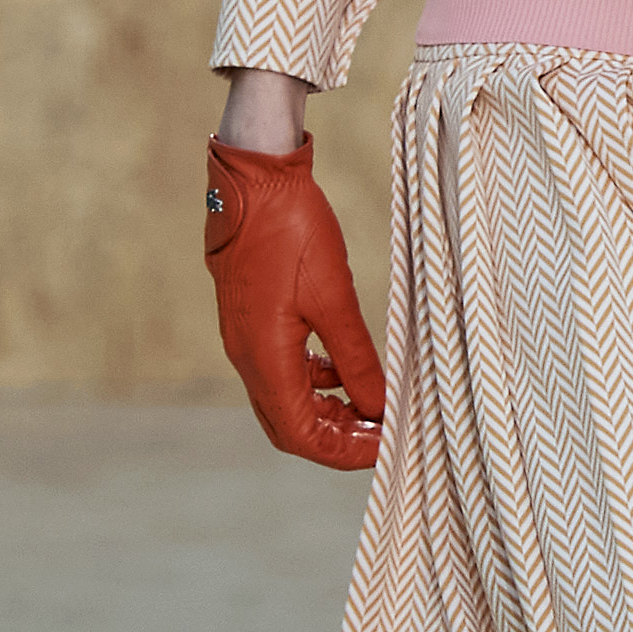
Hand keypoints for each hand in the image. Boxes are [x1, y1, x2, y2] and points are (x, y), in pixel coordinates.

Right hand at [204, 133, 385, 468]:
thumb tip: (378, 407)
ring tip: (372, 407)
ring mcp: (246, 340)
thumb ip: (356, 358)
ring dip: (328, 413)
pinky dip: (316, 384)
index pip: (300, 436)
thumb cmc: (291, 229)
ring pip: (286, 401)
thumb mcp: (334, 296)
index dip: (344, 453)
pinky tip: (346, 371)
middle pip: (289, 428)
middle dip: (337, 440)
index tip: (386, 447)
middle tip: (383, 434)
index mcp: (263, 358)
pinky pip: (282, 372)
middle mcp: (247, 358)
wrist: (253, 179)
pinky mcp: (252, 321)